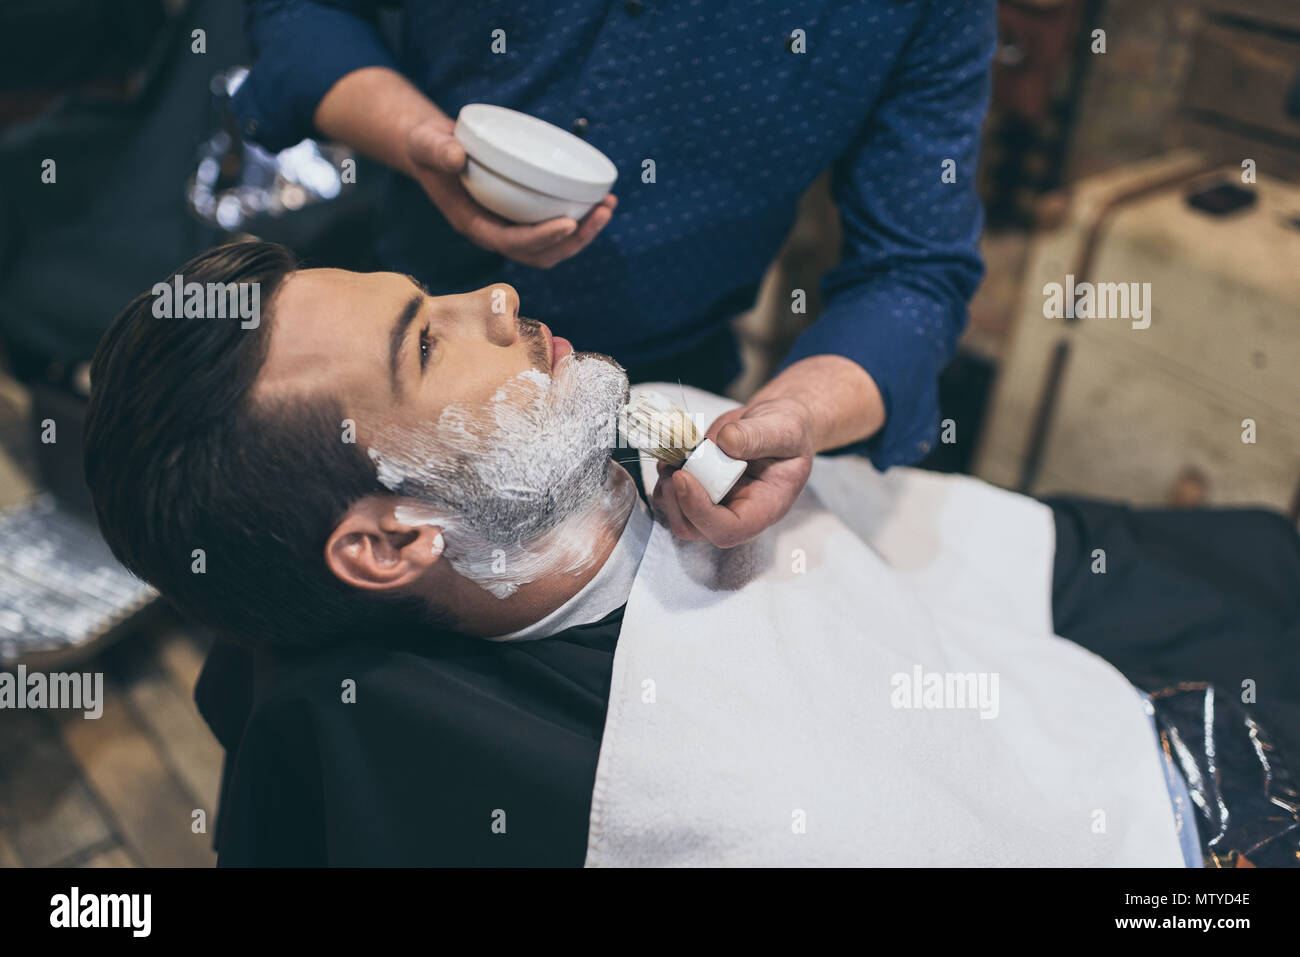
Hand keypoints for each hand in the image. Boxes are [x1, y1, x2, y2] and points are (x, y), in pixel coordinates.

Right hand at [405, 115, 615, 267]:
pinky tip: (597, 199)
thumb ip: (438, 150)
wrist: (433, 149)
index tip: (570, 222)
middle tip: (603, 210)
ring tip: (608, 205)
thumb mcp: (427, 144)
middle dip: (576, 240)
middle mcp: (497, 233)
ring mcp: (512, 227)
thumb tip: (456, 156)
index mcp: (475, 226)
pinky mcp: (523, 214)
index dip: (542, 238)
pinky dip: (579, 219)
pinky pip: (554, 227)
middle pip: (542, 254)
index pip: (513, 243)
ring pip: (553, 246)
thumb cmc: (429, 148)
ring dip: (585, 232)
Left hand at [651, 397, 814, 547]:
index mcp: (764, 508)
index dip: (700, 511)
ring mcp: (714, 505)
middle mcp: (736, 513)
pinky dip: (663, 480)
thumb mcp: (784, 429)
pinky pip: (670, 500)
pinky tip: (673, 458)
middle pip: (695, 529)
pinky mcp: (698, 492)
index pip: (728, 529)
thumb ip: (759, 436)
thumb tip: (727, 441)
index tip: (684, 477)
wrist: (774, 426)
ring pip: (677, 517)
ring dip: (665, 491)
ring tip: (674, 458)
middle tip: (674, 466)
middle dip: (677, 501)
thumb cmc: (786, 432)